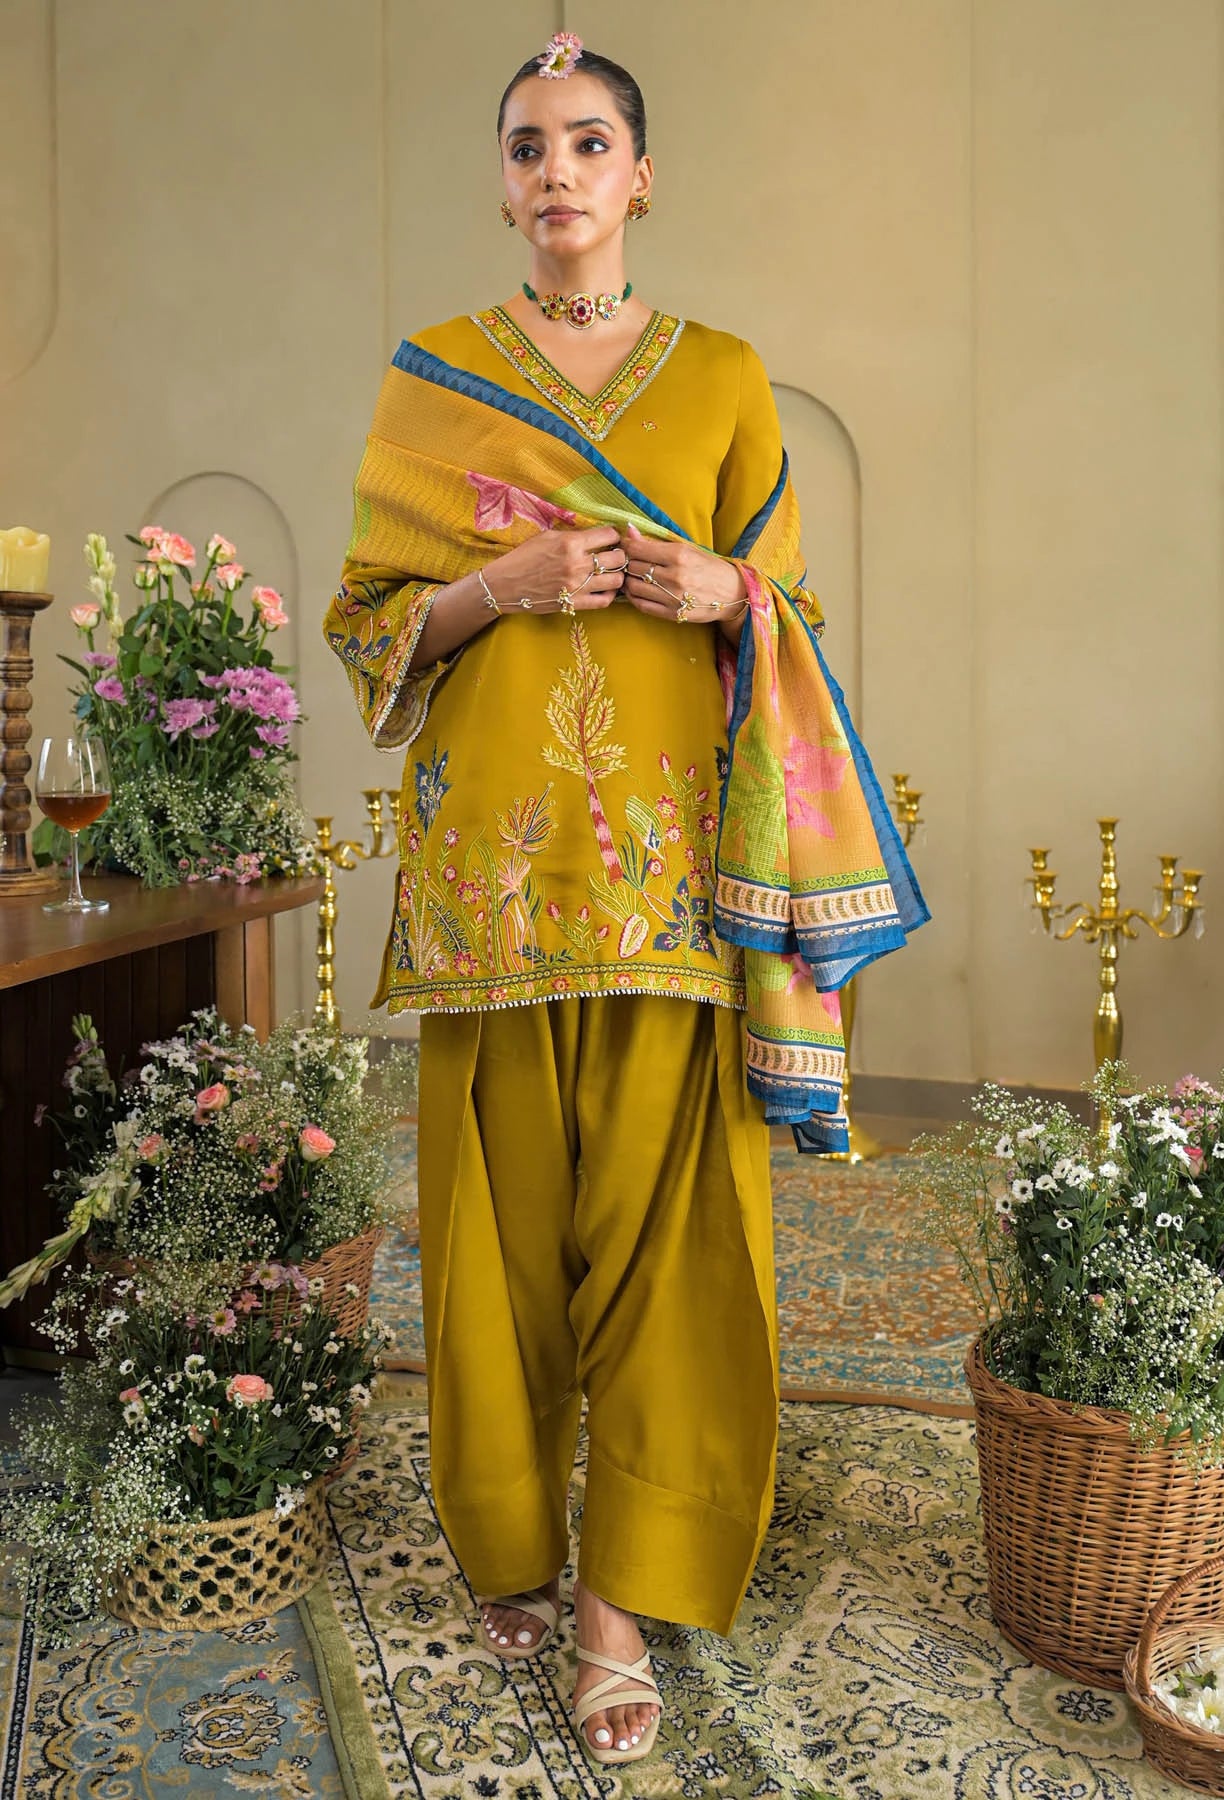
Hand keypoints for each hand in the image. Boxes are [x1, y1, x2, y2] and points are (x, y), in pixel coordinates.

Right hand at [487, 526, 627, 614]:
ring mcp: (577, 586)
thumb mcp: (546, 536)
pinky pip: (605, 601)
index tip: (611, 537)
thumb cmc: (523, 558)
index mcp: (570, 543)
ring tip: (611, 571)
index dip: (614, 535)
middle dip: (619, 554)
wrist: (505, 585)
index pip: (608, 535)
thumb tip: (595, 534)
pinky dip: (610, 594)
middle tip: (614, 554)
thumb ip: (572, 535)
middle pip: (618, 558)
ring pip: (616, 580)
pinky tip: (605, 588)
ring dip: (617, 575)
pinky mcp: (574, 603)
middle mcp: (577, 564)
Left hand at [619, 524, 747, 637]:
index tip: (626, 546)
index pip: (637, 549)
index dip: (626, 546)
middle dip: (627, 563)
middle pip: (633, 567)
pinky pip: (641, 605)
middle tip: (628, 561)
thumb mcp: (686, 548)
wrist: (732, 593)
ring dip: (628, 580)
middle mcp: (675, 576)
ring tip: (632, 576)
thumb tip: (630, 530)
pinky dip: (633, 596)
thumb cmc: (708, 567)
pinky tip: (636, 590)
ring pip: (634, 587)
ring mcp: (673, 597)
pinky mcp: (673, 614)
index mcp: (679, 555)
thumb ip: (656, 541)